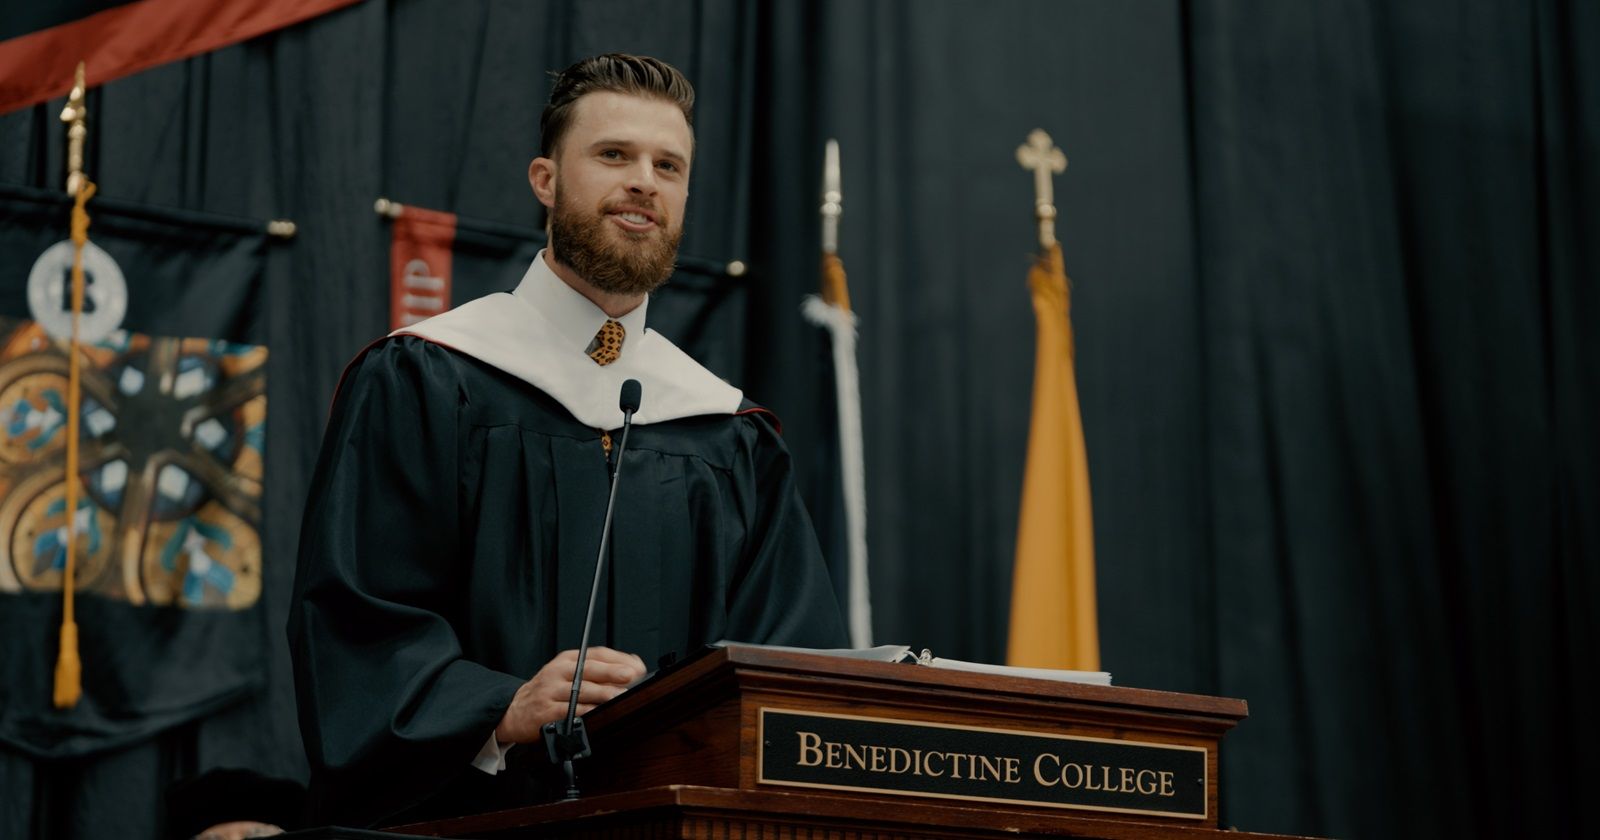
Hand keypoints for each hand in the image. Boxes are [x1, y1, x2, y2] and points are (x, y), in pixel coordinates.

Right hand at [493, 647, 645, 743]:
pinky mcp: (546, 711)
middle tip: (629, 675)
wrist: (516, 710)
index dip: (618, 659)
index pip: (596, 654)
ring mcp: (551, 690)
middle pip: (588, 668)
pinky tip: (598, 712)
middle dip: (611, 672)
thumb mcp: (569, 673)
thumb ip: (598, 669)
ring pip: (580, 690)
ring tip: (619, 696)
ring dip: (602, 693)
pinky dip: (585, 711)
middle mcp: (558, 671)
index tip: (636, 667)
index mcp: (567, 659)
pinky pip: (569, 710)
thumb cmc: (548, 691)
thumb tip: (633, 665)